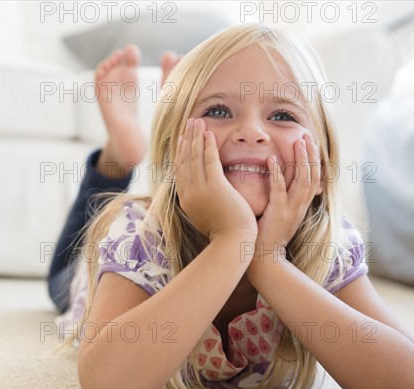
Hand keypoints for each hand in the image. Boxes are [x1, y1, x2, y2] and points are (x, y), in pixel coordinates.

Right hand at [174, 118, 257, 242]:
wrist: (232, 242)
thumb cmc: (225, 233)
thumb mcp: (207, 215)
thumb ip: (202, 201)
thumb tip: (202, 193)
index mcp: (186, 200)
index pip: (180, 170)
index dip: (181, 152)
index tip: (182, 139)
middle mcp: (189, 193)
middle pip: (185, 160)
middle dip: (186, 139)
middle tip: (189, 123)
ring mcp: (200, 190)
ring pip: (194, 157)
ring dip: (195, 137)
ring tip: (197, 121)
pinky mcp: (215, 187)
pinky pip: (209, 160)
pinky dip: (208, 145)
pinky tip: (209, 133)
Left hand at [250, 133, 320, 264]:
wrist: (265, 260)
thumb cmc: (267, 236)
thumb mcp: (281, 215)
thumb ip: (283, 198)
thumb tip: (280, 180)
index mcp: (301, 205)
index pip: (312, 177)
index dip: (313, 159)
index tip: (309, 141)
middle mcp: (300, 206)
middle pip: (313, 175)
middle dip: (311, 154)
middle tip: (307, 135)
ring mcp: (291, 209)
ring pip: (303, 180)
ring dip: (301, 159)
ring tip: (298, 141)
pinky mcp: (278, 213)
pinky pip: (279, 190)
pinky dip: (277, 174)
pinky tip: (271, 159)